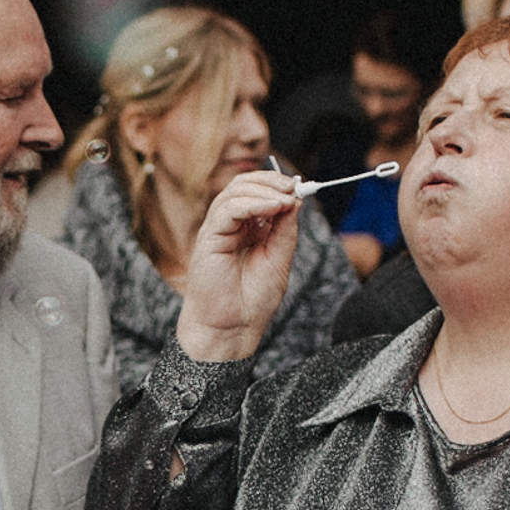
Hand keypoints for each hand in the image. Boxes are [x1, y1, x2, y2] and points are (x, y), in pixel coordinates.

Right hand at [175, 171, 307, 363]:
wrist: (232, 328)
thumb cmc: (251, 301)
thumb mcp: (279, 259)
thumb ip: (284, 230)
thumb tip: (294, 200)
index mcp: (245, 229)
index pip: (257, 192)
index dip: (278, 186)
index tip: (301, 188)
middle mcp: (229, 226)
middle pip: (243, 185)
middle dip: (271, 181)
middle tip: (294, 187)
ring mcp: (217, 230)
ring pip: (234, 192)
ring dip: (265, 191)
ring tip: (286, 200)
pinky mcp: (208, 238)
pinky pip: (228, 209)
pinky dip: (253, 203)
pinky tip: (273, 208)